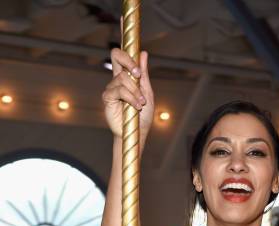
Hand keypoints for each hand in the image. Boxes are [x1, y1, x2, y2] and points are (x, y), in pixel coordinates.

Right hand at [102, 20, 153, 141]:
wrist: (137, 133)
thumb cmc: (143, 116)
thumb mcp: (148, 93)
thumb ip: (144, 74)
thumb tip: (142, 53)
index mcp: (129, 75)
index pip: (125, 52)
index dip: (123, 34)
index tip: (124, 17)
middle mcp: (118, 78)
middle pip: (116, 55)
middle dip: (127, 60)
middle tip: (137, 74)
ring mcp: (112, 87)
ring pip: (121, 77)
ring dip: (135, 90)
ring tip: (140, 103)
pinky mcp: (107, 98)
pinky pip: (118, 90)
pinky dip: (130, 97)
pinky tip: (135, 106)